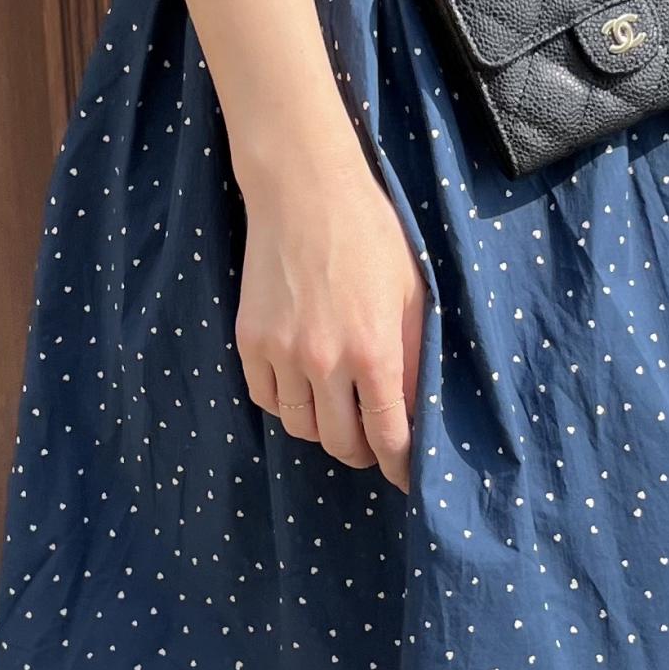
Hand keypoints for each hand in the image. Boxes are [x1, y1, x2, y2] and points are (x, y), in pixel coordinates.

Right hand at [234, 136, 425, 492]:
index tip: (407, 478)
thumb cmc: (369, 234)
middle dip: (362, 452)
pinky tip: (303, 387)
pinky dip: (287, 404)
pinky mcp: (250, 340)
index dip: (401, 466)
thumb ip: (415, 355)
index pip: (388, 437)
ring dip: (323, 429)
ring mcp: (282, 353)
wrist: (305, 191)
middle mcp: (325, 361)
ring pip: (301, 428)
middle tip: (372, 442)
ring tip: (337, 412)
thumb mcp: (412, 292)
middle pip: (341, 443)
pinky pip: (268, 400)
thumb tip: (417, 409)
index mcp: (375, 350)